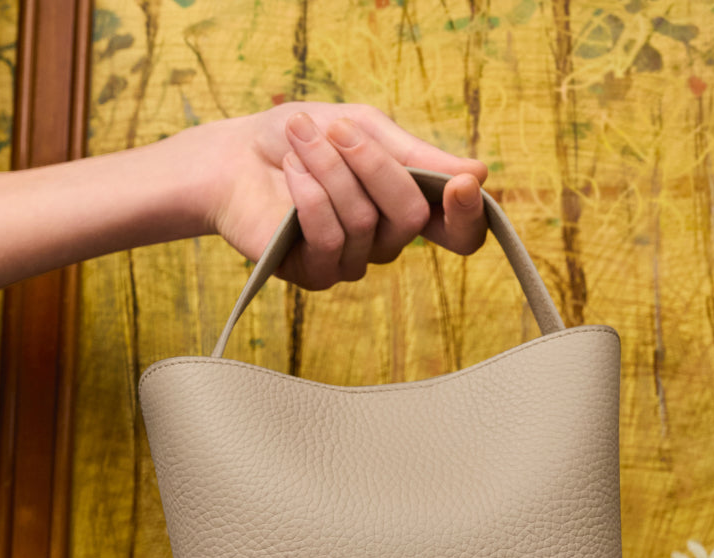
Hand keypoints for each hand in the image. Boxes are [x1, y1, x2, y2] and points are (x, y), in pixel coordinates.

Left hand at [202, 102, 488, 289]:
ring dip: (331, 169)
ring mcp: (352, 262)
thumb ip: (415, 154)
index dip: (468, 216)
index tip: (461, 184)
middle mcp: (386, 242)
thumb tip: (479, 175)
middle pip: (411, 217)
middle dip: (373, 163)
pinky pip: (329, 237)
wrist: (233, 155)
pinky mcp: (315, 275)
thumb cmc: (300, 138)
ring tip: (299, 138)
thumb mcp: (363, 127)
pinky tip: (291, 170)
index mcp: (406, 205)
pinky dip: (310, 195)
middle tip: (337, 128)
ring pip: (365, 222)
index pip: (460, 234)